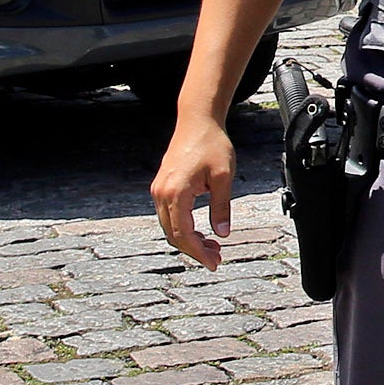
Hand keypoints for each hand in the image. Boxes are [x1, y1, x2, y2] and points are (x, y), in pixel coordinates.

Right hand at [152, 117, 236, 267]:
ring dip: (189, 240)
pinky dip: (183, 228)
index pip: (183, 234)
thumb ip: (222, 206)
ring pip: (169, 227)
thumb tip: (222, 234)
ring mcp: (159, 190)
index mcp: (176, 192)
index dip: (198, 253)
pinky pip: (169, 216)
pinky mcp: (162, 187)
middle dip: (194, 250)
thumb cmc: (212, 144)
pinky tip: (201, 232)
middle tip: (217, 258)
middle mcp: (162, 193)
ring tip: (213, 246)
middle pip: (173, 234)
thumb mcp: (224, 176)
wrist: (197, 121)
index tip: (214, 263)